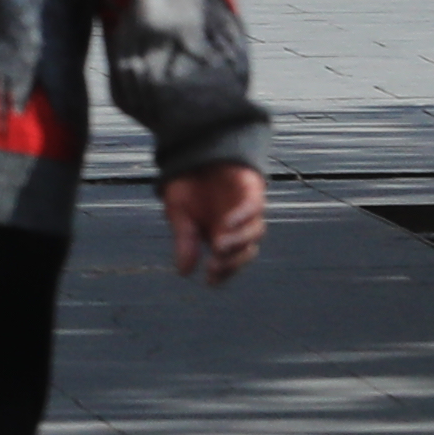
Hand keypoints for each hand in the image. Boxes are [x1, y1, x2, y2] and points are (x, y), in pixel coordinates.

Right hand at [160, 165, 267, 284]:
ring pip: (255, 231)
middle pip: (244, 251)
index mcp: (219, 237)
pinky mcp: (251, 191)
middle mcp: (237, 227)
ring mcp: (246, 210)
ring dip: (238, 241)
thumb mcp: (178, 215)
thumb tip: (184, 272)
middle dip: (231, 262)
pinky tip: (227, 221)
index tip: (210, 280)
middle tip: (214, 265)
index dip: (222, 274)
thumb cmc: (186, 188)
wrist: (193, 155)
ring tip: (219, 245)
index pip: (228, 263)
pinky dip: (242, 216)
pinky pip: (254, 207)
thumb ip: (184, 240)